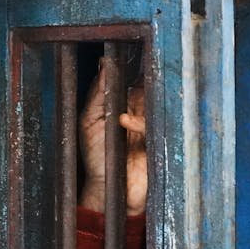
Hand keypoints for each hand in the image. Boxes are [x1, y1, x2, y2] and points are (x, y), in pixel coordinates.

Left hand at [78, 61, 146, 215]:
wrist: (109, 189)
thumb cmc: (97, 158)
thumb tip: (104, 65)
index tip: (123, 59)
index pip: (132, 81)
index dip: (130, 70)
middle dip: (140, 83)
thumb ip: (97, 95)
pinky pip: (157, 123)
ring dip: (139, 102)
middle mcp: (141, 113)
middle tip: (130, 80)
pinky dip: (140, 120)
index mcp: (124, 106)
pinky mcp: (159, 140)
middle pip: (148, 88)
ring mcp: (152, 126)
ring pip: (156, 102)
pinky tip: (126, 122)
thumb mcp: (89, 122)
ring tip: (120, 117)